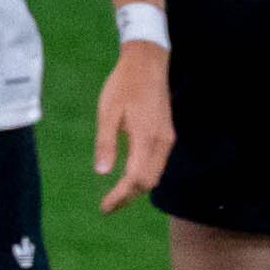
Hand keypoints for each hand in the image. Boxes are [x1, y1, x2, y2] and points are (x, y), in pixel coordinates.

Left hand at [94, 39, 171, 211]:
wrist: (148, 63)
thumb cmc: (124, 85)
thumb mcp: (107, 112)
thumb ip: (106, 143)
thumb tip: (101, 172)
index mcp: (145, 138)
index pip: (135, 179)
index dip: (120, 196)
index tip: (105, 207)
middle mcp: (161, 142)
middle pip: (148, 182)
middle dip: (129, 197)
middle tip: (108, 205)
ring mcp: (167, 139)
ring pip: (155, 174)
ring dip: (137, 188)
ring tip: (117, 194)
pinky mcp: (167, 134)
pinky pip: (158, 164)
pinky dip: (144, 175)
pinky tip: (130, 175)